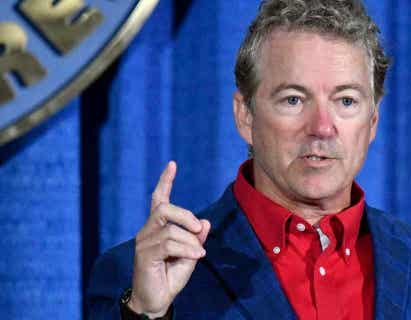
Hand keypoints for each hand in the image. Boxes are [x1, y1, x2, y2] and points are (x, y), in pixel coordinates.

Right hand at [128, 161, 210, 316]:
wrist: (157, 300)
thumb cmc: (171, 276)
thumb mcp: (190, 254)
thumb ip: (196, 238)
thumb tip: (205, 222)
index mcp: (157, 228)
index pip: (159, 200)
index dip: (165, 181)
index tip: (172, 164)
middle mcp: (147, 231)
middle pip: (164, 209)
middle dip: (186, 215)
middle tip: (199, 228)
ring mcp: (143, 243)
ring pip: (170, 229)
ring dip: (190, 240)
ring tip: (198, 252)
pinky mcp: (144, 256)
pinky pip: (169, 244)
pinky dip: (187, 248)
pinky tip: (196, 255)